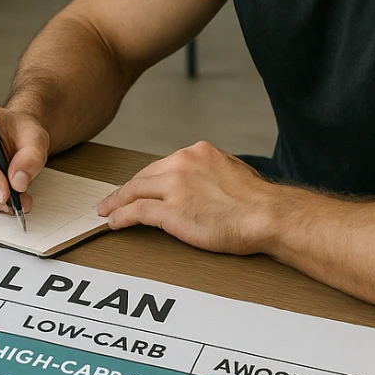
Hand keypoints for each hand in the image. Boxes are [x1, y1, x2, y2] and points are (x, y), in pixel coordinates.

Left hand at [97, 140, 275, 254]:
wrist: (268, 214)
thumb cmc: (258, 200)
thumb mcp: (232, 170)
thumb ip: (211, 172)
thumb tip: (204, 182)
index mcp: (197, 152)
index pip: (161, 165)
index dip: (145, 179)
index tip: (137, 187)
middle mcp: (182, 164)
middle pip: (143, 177)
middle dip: (126, 189)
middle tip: (113, 199)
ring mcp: (174, 187)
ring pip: (134, 192)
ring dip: (116, 203)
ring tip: (106, 211)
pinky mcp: (171, 211)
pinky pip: (136, 212)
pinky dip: (121, 217)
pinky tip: (114, 222)